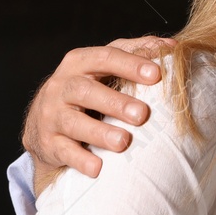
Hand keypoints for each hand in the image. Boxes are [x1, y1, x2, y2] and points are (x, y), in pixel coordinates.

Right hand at [22, 36, 174, 189]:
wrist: (42, 123)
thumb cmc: (87, 89)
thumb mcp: (104, 66)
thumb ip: (136, 52)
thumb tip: (173, 47)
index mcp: (79, 63)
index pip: (105, 57)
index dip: (130, 65)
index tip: (156, 74)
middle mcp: (62, 86)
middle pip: (86, 91)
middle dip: (115, 102)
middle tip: (142, 114)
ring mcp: (51, 115)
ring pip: (73, 123)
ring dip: (100, 133)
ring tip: (123, 142)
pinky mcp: (47, 142)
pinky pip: (63, 151)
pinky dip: (80, 160)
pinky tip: (98, 168)